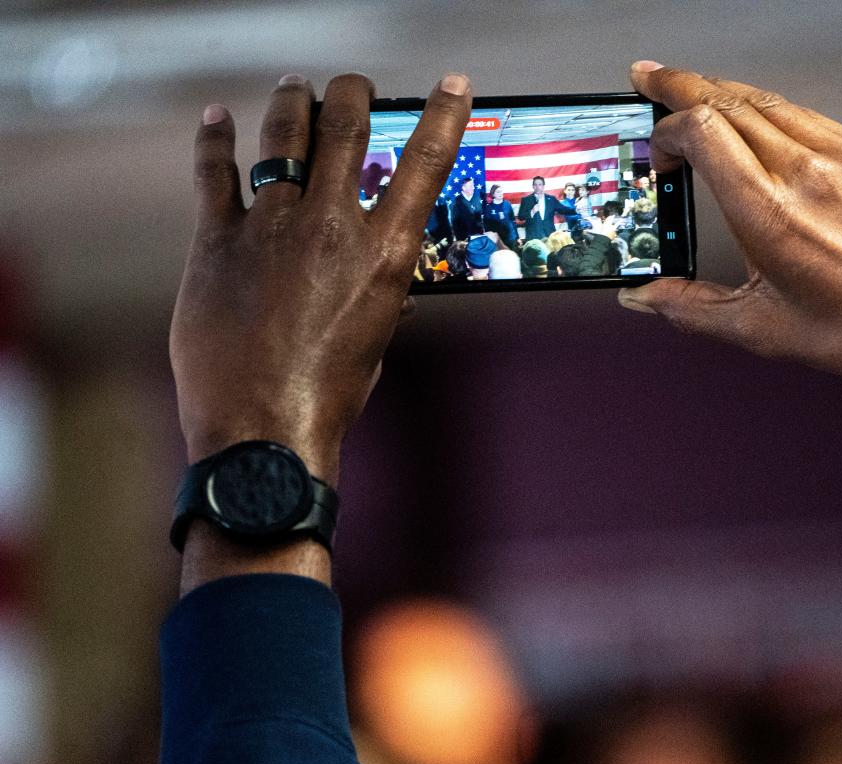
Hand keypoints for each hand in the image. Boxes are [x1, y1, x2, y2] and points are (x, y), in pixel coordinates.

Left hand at [171, 72, 471, 483]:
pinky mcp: (217, 240)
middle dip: (351, 94)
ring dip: (291, 103)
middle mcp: (330, 227)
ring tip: (294, 88)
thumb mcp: (375, 340)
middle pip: (345, 129)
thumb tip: (387, 290)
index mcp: (382, 253)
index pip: (425, 164)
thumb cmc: (329, 395)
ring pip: (281, 137)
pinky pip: (214, 173)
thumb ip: (381, 299)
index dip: (443, 115)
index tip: (453, 85)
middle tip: (352, 87)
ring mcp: (270, 228)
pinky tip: (216, 119)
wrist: (263, 427)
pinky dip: (214, 140)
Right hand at [619, 62, 841, 399]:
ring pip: (772, 103)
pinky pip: (815, 119)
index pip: (703, 130)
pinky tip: (767, 131)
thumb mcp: (760, 329)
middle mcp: (810, 174)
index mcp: (772, 214)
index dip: (667, 127)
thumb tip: (644, 297)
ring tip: (702, 97)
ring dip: (727, 96)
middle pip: (730, 101)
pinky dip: (778, 116)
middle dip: (682, 86)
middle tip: (654, 80)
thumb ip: (689, 307)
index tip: (657, 144)